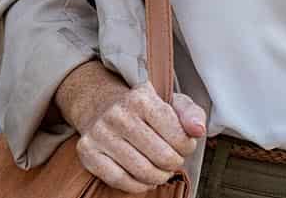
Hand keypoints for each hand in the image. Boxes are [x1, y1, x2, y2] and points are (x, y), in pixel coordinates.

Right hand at [73, 80, 207, 193]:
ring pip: (142, 172)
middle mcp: (118, 114)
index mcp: (141, 98)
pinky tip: (142, 178)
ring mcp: (100, 133)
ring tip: (160, 170)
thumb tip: (198, 130)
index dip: (187, 147)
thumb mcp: (171, 102)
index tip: (182, 145)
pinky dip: (137, 186)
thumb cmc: (143, 110)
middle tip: (171, 160)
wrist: (101, 107)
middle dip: (173, 164)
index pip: (179, 137)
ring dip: (158, 177)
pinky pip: (120, 181)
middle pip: (162, 157)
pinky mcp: (88, 152)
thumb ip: (191, 113)